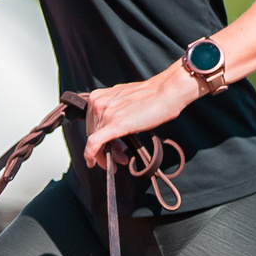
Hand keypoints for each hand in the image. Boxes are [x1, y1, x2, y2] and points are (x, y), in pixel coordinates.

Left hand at [81, 67, 203, 167]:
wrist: (165, 92)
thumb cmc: (151, 98)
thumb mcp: (123, 102)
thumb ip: (113, 112)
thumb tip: (110, 128)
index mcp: (97, 97)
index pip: (90, 125)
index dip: (98, 140)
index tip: (106, 150)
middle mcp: (98, 103)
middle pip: (92, 134)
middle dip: (103, 150)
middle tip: (118, 159)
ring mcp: (105, 113)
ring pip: (95, 142)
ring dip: (106, 155)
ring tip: (122, 160)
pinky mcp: (114, 124)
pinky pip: (94, 144)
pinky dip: (91, 155)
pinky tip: (93, 163)